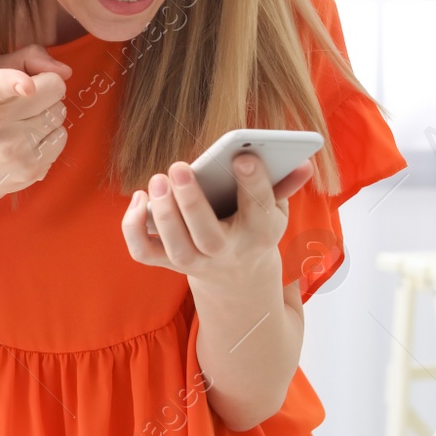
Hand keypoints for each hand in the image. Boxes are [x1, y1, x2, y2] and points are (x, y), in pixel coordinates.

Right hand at [0, 45, 72, 212]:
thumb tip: (64, 70)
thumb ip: (25, 58)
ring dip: (48, 113)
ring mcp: (14, 149)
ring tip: (22, 124)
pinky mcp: (32, 168)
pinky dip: (50, 136)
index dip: (15, 81)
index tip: (27, 87)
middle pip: (53, 87)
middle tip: (27, 101)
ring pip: (60, 111)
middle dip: (47, 88)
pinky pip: (62, 136)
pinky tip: (28, 142)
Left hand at [119, 152, 314, 284]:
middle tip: (178, 166)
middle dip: (191, 201)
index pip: (258, 210)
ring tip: (157, 179)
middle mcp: (226, 252)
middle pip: (208, 235)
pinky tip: (139, 198)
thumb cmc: (254, 229)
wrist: (238, 278)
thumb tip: (302, 160)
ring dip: (163, 212)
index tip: (242, 157)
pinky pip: (144, 252)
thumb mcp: (274, 209)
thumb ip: (283, 184)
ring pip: (176, 246)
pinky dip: (133, 228)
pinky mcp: (167, 263)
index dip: (252, 184)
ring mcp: (195, 261)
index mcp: (260, 234)